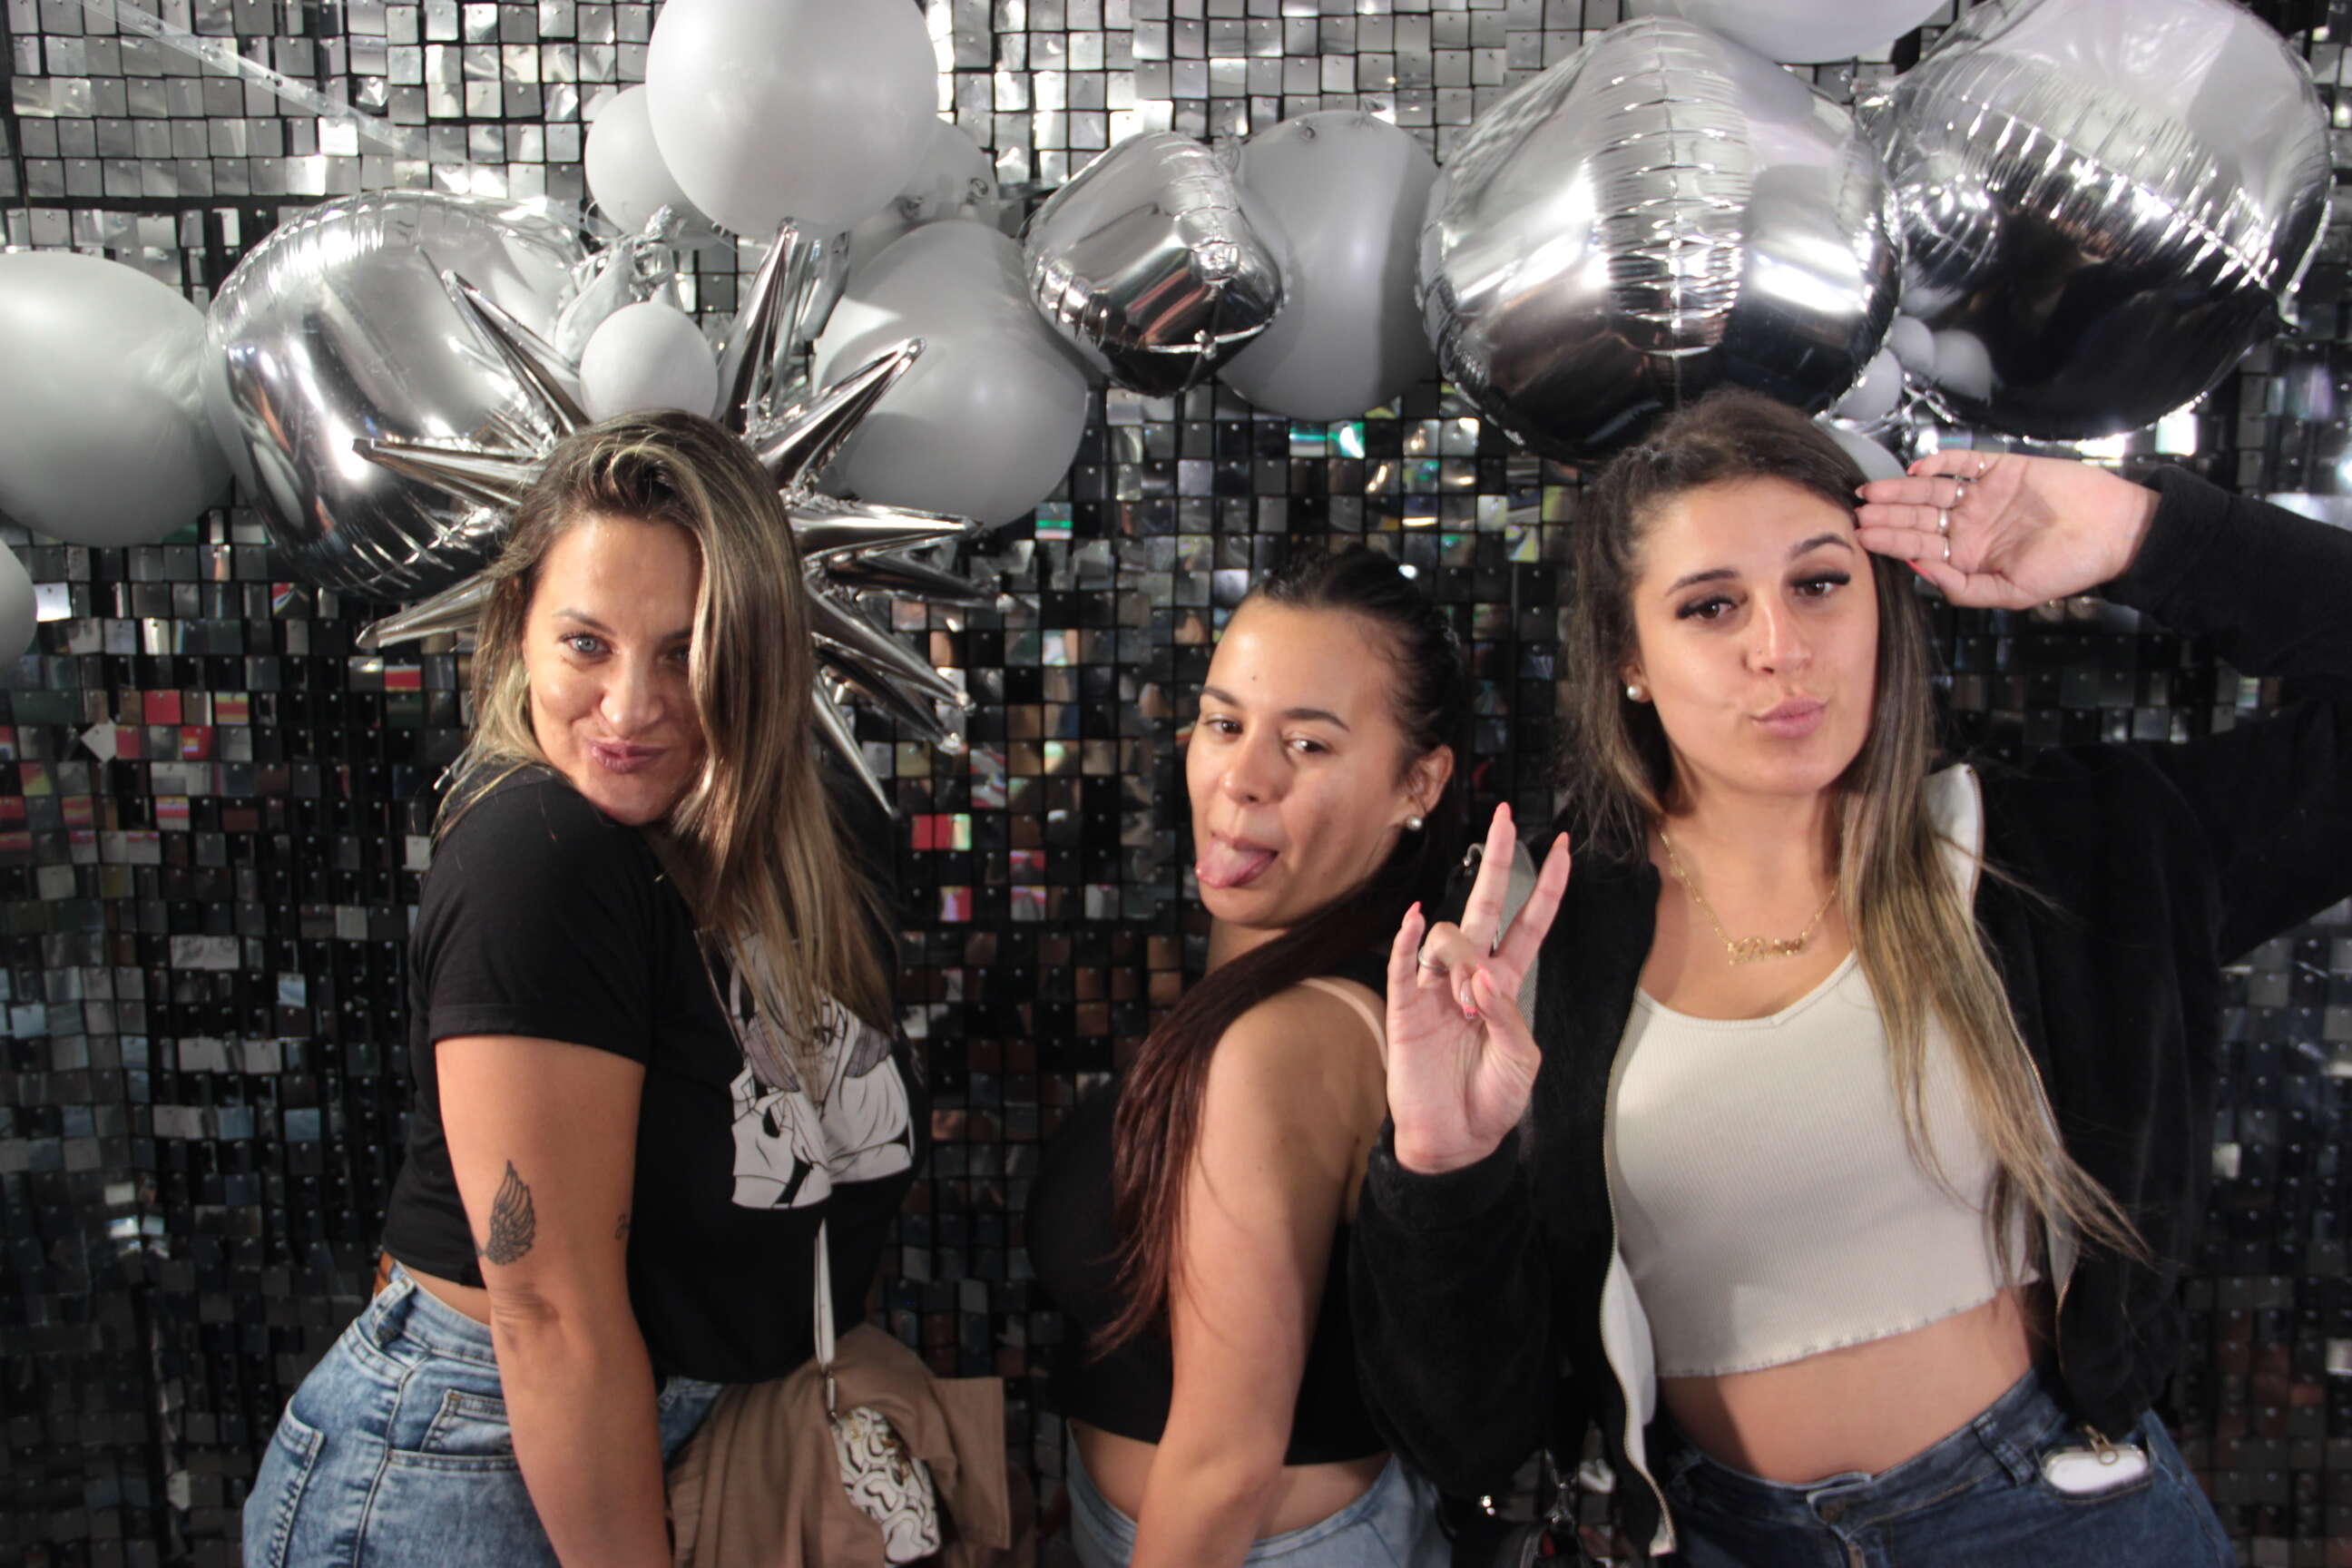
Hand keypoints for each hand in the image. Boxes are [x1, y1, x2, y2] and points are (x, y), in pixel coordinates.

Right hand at [1383, 803, 1570, 1175]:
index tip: (1562, 847)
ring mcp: (1437, 988)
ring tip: (1466, 1008)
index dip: (1547, 887)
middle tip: (1504, 817)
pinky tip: (1415, 922)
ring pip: (1449, 938)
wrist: (1455, 1140)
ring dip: (1462, 962)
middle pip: (1486, 904)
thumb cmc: (1493, 1100)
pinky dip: (1409, 941)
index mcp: (1508, 985)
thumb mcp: (1521, 1060)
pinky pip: (1404, 963)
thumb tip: (1482, 974)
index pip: (1530, 923)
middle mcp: (1473, 976)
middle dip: (1498, 860)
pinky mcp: (1406, 1007)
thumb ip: (1506, 1013)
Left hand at [1855, 449, 2159, 608]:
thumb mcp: (2013, 593)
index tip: (1861, 537)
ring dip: (1901, 490)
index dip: (1891, 540)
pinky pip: (1963, 464)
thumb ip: (1964, 589)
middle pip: (1918, 517)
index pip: (1920, 546)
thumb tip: (1921, 572)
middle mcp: (1971, 524)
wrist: (2114, 531)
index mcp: (1970, 555)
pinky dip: (1940, 462)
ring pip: (1931, 490)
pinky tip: (1916, 469)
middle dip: (1887, 514)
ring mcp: (1984, 495)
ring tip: (1872, 491)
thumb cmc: (2069, 567)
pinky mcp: (2001, 469)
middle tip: (1856, 511)